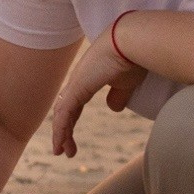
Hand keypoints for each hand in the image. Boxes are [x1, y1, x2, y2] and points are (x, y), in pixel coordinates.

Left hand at [48, 32, 144, 157]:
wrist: (132, 41)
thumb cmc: (133, 58)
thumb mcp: (126, 83)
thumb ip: (118, 95)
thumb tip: (113, 108)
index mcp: (88, 79)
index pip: (75, 104)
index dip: (72, 121)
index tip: (71, 138)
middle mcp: (78, 81)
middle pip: (65, 110)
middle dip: (64, 131)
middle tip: (65, 150)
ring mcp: (76, 83)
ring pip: (62, 113)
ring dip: (61, 134)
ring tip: (62, 152)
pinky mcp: (77, 88)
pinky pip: (64, 113)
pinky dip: (60, 129)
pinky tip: (60, 142)